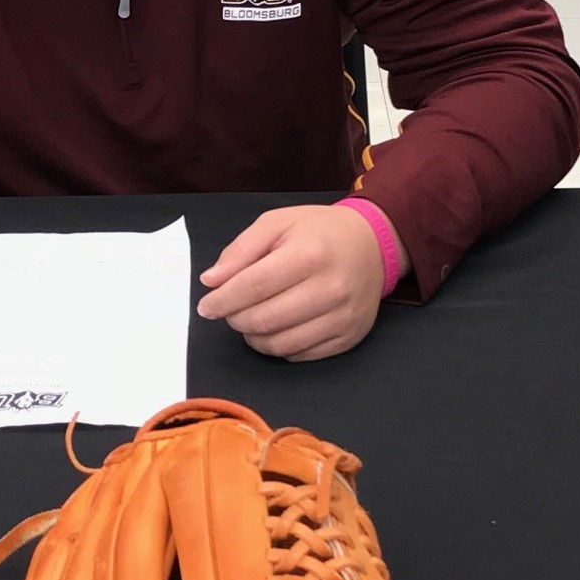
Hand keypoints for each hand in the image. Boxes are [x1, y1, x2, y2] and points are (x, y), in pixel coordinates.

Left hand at [196, 205, 384, 361]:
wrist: (372, 244)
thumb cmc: (319, 231)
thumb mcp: (277, 223)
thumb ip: (241, 250)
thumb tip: (211, 281)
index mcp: (310, 254)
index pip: (253, 286)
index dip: (223, 300)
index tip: (206, 306)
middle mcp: (330, 289)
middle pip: (264, 319)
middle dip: (235, 318)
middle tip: (229, 310)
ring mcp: (342, 317)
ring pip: (280, 344)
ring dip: (253, 336)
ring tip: (249, 319)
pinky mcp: (348, 337)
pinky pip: (300, 355)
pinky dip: (278, 346)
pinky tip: (275, 328)